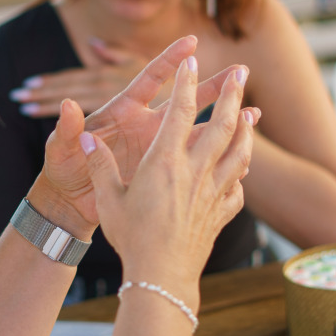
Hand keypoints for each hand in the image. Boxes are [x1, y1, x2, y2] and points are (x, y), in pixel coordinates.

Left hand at [33, 36, 251, 233]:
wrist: (69, 203)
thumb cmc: (62, 171)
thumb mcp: (62, 150)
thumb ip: (67, 129)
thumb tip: (67, 105)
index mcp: (123, 112)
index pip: (149, 79)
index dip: (169, 60)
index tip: (192, 43)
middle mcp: (146, 125)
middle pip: (185, 101)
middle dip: (213, 86)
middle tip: (240, 72)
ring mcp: (157, 148)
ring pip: (198, 131)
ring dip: (225, 122)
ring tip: (254, 113)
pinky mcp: (163, 171)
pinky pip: (195, 161)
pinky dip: (217, 158)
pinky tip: (241, 156)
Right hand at [80, 56, 257, 295]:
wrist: (161, 276)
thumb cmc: (130, 236)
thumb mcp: (107, 199)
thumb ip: (99, 165)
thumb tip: (84, 138)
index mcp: (164, 161)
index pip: (180, 111)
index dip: (187, 82)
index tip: (193, 59)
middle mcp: (194, 171)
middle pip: (222, 123)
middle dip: (233, 94)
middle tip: (242, 72)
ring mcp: (213, 191)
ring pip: (238, 151)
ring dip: (246, 129)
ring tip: (251, 114)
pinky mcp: (221, 212)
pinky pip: (237, 186)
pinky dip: (240, 173)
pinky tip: (239, 168)